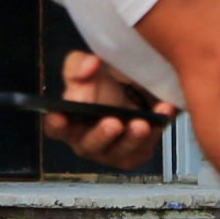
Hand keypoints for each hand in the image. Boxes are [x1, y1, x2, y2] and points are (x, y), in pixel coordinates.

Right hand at [47, 50, 174, 171]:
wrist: (141, 89)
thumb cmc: (107, 81)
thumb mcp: (91, 66)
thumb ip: (80, 64)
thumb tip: (89, 64)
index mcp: (69, 120)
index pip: (56, 127)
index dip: (57, 124)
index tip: (61, 116)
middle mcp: (86, 141)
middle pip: (88, 145)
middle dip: (101, 135)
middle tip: (113, 122)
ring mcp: (111, 152)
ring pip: (119, 152)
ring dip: (131, 139)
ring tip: (142, 123)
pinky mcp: (134, 154)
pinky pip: (143, 148)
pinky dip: (155, 132)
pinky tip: (163, 112)